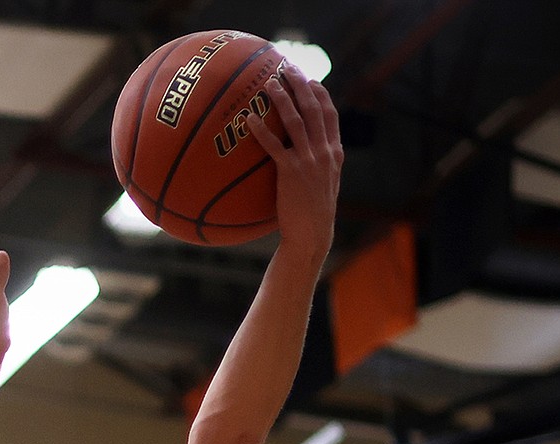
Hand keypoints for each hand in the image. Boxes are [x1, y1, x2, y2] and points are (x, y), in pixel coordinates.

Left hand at [250, 62, 340, 263]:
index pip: (330, 114)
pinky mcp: (291, 172)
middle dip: (301, 84)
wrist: (312, 236)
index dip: (320, 93)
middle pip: (314, 108)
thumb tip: (311, 155)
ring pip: (296, 120)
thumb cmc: (314, 216)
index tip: (310, 79)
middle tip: (287, 68)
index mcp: (334, 153)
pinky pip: (274, 145)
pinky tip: (248, 119)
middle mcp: (325, 152)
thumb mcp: (326, 186)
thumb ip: (322, 166)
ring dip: (282, 99)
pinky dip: (261, 130)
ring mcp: (309, 161)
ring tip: (268, 83)